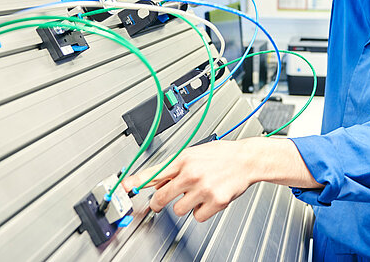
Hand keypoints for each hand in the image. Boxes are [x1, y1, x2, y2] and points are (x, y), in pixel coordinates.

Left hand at [122, 138, 257, 221]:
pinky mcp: (215, 202)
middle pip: (161, 197)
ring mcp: (203, 189)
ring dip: (184, 205)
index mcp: (184, 159)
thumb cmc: (221, 155)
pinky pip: (197, 217)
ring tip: (195, 194)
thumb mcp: (193, 153)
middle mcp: (191, 173)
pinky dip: (200, 211)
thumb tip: (154, 180)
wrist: (246, 159)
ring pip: (178, 210)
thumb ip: (173, 167)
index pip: (153, 173)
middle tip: (161, 201)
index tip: (123, 188)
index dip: (135, 182)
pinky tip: (207, 199)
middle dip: (159, 202)